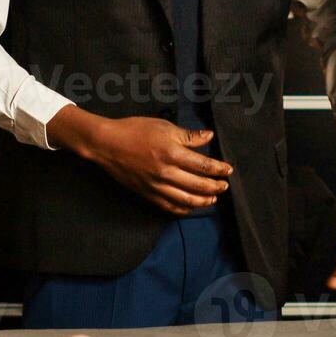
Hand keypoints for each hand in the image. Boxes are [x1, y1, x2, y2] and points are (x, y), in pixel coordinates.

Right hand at [47, 109, 232, 215]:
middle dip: (215, 187)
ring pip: (185, 200)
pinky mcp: (147, 194)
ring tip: (213, 198)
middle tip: (224, 186)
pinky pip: (169, 207)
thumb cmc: (135, 130)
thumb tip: (209, 137)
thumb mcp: (163, 127)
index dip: (219, 169)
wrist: (107, 144)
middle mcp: (166, 173)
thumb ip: (188, 136)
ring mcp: (156, 186)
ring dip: (203, 201)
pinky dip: (183, 209)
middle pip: (198, 186)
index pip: (203, 166)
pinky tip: (191, 207)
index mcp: (172, 153)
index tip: (228, 170)